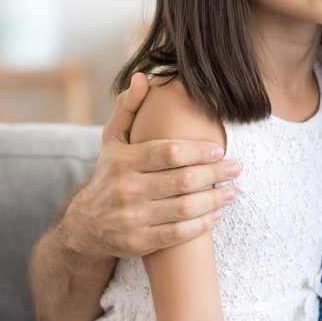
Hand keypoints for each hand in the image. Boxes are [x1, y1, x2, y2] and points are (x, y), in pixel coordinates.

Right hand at [62, 73, 240, 257]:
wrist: (84, 226)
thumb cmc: (109, 175)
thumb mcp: (112, 140)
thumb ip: (128, 109)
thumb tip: (142, 78)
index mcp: (123, 160)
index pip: (168, 152)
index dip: (198, 151)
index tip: (221, 149)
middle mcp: (125, 189)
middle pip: (181, 180)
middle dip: (215, 173)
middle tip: (237, 168)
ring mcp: (131, 218)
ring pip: (184, 208)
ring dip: (215, 199)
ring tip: (233, 192)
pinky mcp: (137, 243)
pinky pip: (177, 234)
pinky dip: (202, 225)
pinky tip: (218, 215)